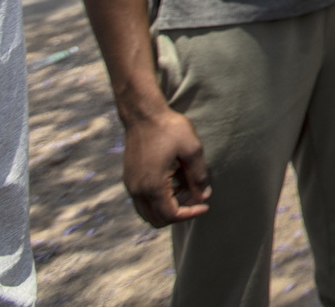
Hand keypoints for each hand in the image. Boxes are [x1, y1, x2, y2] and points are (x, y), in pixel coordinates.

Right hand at [123, 107, 211, 226]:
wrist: (143, 114)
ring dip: (168, 208)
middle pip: (158, 220)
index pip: (171, 215)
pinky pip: (143, 201)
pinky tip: (174, 182)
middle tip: (195, 197)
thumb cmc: (169, 128)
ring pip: (148, 213)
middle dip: (179, 213)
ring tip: (186, 189)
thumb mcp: (192, 149)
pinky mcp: (129, 179)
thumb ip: (199, 176)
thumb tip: (203, 196)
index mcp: (153, 186)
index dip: (190, 214)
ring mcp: (131, 185)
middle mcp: (138, 190)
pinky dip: (158, 200)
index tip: (205, 205)